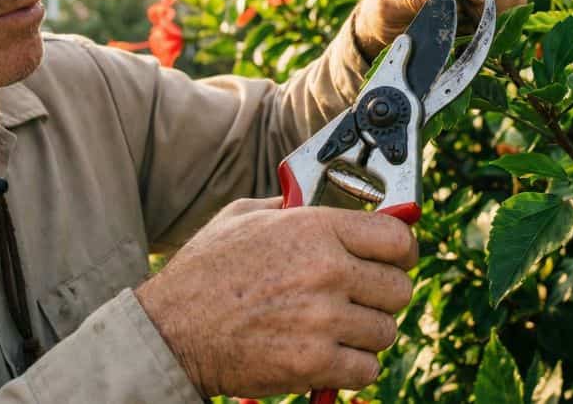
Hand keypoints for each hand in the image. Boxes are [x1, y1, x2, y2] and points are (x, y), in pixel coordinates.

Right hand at [134, 197, 418, 398]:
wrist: (170, 332)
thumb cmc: (205, 273)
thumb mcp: (245, 216)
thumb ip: (294, 207)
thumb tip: (335, 203)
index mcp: (315, 228)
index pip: (396, 237)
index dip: (402, 250)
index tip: (397, 260)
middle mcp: (327, 269)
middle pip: (399, 288)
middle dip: (382, 296)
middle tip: (359, 299)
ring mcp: (323, 319)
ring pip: (385, 331)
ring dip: (365, 334)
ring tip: (334, 329)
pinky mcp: (314, 363)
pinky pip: (367, 369)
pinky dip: (351, 367)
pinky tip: (327, 355)